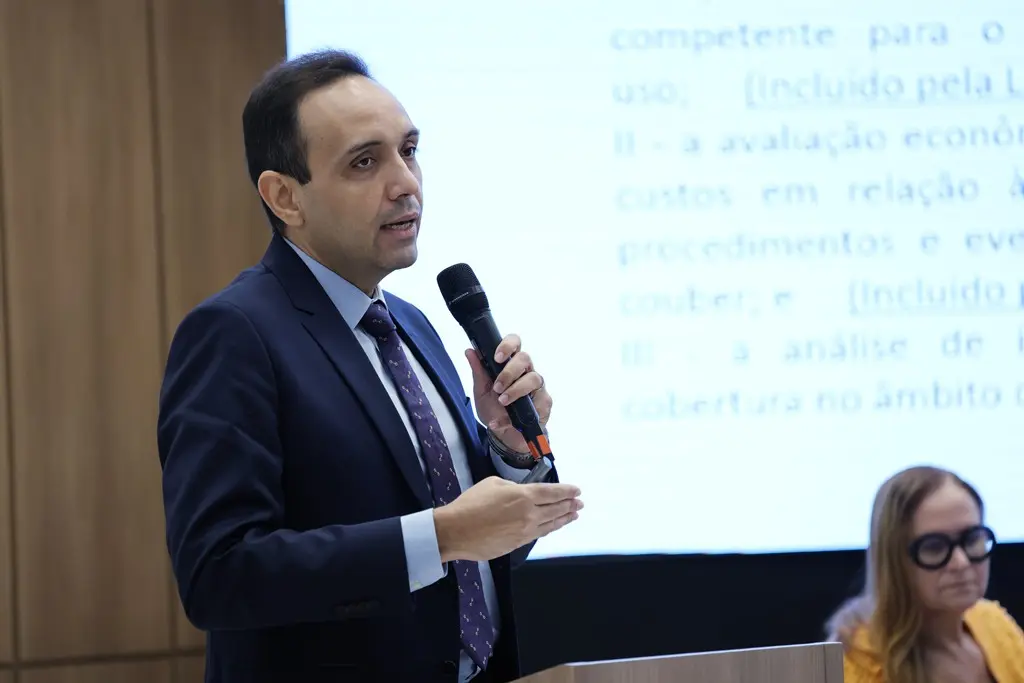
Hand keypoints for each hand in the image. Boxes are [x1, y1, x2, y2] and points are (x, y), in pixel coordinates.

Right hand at [433, 476, 581, 561]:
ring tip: (574, 514)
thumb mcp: (493, 484)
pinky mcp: (518, 544)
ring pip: (551, 524)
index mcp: (523, 496)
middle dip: (570, 504)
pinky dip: (550, 528)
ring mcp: (525, 531)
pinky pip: (539, 534)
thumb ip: (513, 487)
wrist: (457, 531)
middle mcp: (529, 514)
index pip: (552, 492)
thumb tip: (521, 493)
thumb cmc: (471, 504)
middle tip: (580, 503)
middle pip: (556, 509)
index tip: (577, 490)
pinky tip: (553, 526)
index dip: (566, 491)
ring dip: (564, 518)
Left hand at [465, 334, 551, 452]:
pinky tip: (504, 421)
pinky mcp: (545, 402)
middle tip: (497, 387)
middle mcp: (526, 372)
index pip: (515, 344)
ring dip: (516, 390)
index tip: (497, 357)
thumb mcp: (481, 391)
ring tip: (503, 401)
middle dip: (509, 371)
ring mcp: (537, 387)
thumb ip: (478, 371)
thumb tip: (470, 351)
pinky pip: (536, 403)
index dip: (508, 345)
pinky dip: (518, 413)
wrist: (504, 435)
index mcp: (511, 365)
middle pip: (525, 358)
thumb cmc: (495, 409)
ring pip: (534, 378)